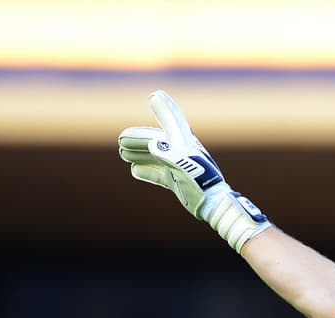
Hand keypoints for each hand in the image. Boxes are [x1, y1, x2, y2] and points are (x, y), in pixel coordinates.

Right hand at [119, 91, 270, 250]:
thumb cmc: (203, 185)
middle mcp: (182, 153)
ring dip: (139, 153)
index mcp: (184, 145)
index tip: (156, 96)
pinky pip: (159, 174)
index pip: (172, 122)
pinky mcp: (178, 181)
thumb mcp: (186, 169)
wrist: (213, 205)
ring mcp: (179, 167)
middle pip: (157, 141)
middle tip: (122, 138)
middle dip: (139, 138)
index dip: (165, 109)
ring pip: (155, 156)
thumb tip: (153, 144)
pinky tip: (135, 170)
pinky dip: (147, 171)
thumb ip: (171, 156)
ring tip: (123, 153)